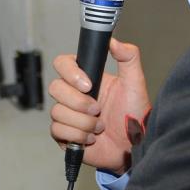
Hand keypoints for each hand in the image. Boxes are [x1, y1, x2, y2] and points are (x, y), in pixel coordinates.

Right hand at [47, 37, 150, 172]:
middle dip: (79, 102)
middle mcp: (73, 95)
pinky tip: (91, 139)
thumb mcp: (135, 84)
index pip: (62, 64)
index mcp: (86, 79)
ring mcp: (66, 115)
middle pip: (55, 88)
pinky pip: (58, 130)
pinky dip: (78, 136)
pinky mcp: (63, 134)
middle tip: (98, 109)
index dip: (70, 73)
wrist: (132, 147)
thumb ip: (128, 58)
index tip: (88, 85)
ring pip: (57, 112)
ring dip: (84, 123)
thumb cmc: (134, 116)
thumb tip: (113, 41)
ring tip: (100, 127)